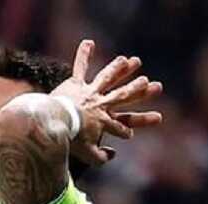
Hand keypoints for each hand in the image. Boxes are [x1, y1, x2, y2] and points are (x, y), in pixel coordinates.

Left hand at [50, 40, 163, 164]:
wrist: (55, 124)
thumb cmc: (70, 140)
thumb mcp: (88, 155)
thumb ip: (102, 157)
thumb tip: (112, 154)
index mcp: (105, 122)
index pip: (121, 127)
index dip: (125, 132)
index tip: (129, 135)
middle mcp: (101, 104)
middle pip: (124, 96)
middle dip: (138, 91)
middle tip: (153, 84)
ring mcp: (89, 92)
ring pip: (108, 78)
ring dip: (121, 69)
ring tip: (134, 61)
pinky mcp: (75, 84)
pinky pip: (80, 68)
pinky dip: (84, 55)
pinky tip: (89, 42)